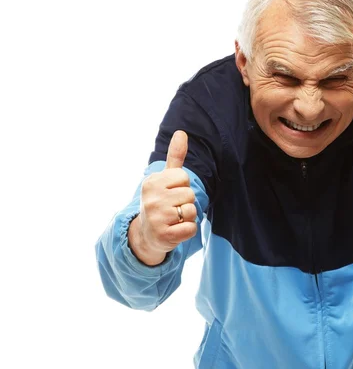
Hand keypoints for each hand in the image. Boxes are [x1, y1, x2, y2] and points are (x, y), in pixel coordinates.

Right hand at [128, 130, 197, 264]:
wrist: (146, 235)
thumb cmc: (160, 202)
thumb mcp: (165, 178)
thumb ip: (175, 156)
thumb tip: (181, 132)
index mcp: (151, 182)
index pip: (184, 178)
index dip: (182, 186)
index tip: (170, 193)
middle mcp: (151, 199)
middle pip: (190, 194)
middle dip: (185, 203)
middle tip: (171, 208)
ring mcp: (156, 218)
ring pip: (191, 211)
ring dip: (187, 217)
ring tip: (173, 219)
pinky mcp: (164, 236)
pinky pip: (191, 228)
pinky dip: (187, 230)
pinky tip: (174, 230)